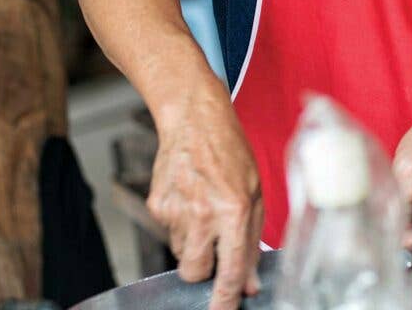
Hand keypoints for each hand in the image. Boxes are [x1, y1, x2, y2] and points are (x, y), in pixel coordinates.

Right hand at [146, 91, 263, 309]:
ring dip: (193, 240)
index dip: (226, 300)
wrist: (195, 119)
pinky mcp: (156, 206)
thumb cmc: (230, 152)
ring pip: (182, 253)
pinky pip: (168, 232)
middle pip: (195, 272)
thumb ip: (253, 240)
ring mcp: (176, 210)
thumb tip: (249, 284)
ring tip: (204, 205)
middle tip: (213, 243)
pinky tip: (189, 195)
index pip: (230, 271)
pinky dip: (179, 221)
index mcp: (234, 210)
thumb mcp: (254, 192)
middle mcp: (203, 214)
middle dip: (204, 269)